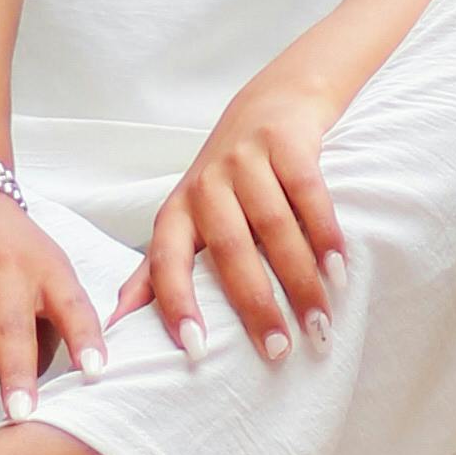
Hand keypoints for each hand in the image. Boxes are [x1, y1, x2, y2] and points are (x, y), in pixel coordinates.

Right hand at [0, 189, 108, 434]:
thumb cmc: (1, 237)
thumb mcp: (37, 263)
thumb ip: (47, 319)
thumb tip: (46, 379)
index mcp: (46, 263)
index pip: (72, 302)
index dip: (86, 337)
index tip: (96, 374)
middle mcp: (6, 263)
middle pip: (14, 323)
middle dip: (18, 372)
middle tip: (23, 417)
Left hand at [111, 69, 345, 368]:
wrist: (273, 103)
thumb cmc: (227, 180)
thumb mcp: (187, 220)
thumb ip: (156, 270)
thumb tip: (118, 323)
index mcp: (178, 210)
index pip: (167, 261)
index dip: (176, 304)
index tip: (195, 350)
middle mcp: (207, 183)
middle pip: (230, 250)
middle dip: (256, 305)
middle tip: (279, 351)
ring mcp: (246, 159)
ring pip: (274, 227)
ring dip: (300, 280)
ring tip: (320, 323)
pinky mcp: (285, 142)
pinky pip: (307, 193)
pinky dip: (325, 235)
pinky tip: (338, 270)